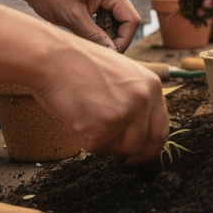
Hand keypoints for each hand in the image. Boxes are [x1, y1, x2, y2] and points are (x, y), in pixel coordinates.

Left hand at [23, 0, 139, 51]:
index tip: (110, 53)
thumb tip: (111, 52)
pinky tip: (85, 34)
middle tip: (99, 50)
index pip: (130, 19)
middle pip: (125, 20)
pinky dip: (98, 28)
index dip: (124, 39)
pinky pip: (104, 16)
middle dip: (114, 37)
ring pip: (115, 20)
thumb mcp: (73, 18)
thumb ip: (94, 36)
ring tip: (89, 42)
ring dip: (105, 34)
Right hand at [29, 40, 168, 163]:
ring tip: (85, 117)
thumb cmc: (78, 65)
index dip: (151, 146)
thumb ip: (134, 100)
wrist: (52, 57)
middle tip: (114, 150)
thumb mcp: (120, 76)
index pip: (160, 127)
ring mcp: (127, 112)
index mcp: (152, 85)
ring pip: (120, 148)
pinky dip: (82, 139)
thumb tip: (136, 132)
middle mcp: (145, 98)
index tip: (139, 155)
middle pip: (143, 143)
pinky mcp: (106, 126)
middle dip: (129, 152)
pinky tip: (75, 116)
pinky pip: (96, 147)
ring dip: (102, 142)